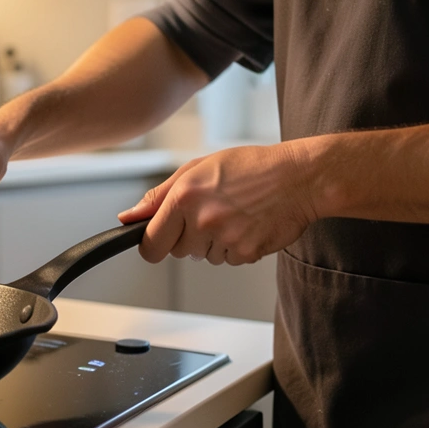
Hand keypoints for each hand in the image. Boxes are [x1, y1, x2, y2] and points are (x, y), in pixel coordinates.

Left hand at [118, 144, 319, 264]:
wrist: (299, 178)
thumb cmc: (250, 167)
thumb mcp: (197, 168)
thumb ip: (159, 196)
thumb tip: (128, 217)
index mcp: (184, 197)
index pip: (151, 243)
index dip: (152, 244)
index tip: (158, 240)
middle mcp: (202, 220)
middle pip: (177, 252)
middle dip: (187, 237)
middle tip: (210, 212)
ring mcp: (225, 239)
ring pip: (203, 257)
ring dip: (213, 242)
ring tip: (234, 214)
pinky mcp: (245, 253)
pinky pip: (228, 260)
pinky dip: (235, 247)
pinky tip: (248, 224)